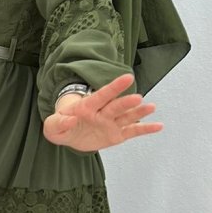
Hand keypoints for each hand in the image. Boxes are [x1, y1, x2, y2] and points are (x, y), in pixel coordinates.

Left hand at [42, 73, 161, 151]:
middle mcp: (103, 113)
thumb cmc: (61, 127)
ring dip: (139, 112)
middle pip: (116, 106)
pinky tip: (159, 126)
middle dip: (126, 102)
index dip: (114, 87)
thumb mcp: (52, 127)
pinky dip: (145, 129)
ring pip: (127, 117)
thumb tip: (70, 119)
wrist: (69, 134)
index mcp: (87, 107)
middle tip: (138, 97)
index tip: (128, 78)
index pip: (101, 95)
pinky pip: (132, 132)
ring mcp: (111, 123)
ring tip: (151, 107)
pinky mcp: (117, 134)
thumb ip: (58, 123)